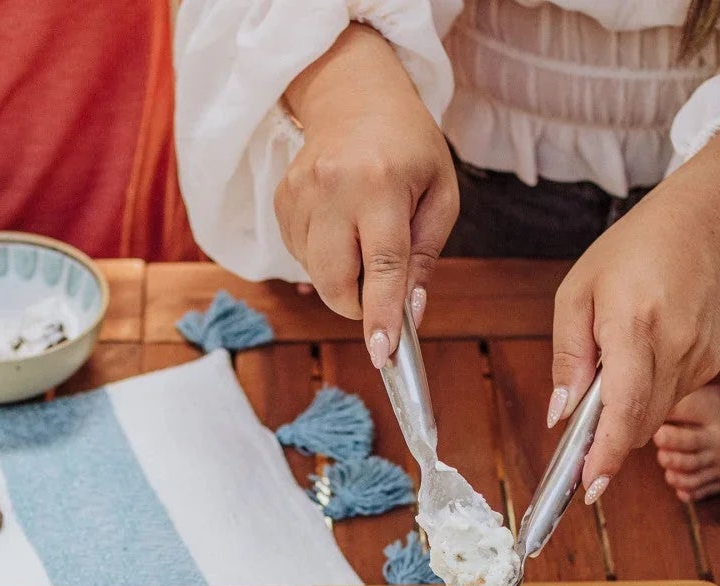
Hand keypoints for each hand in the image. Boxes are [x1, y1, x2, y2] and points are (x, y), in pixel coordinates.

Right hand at [278, 23, 457, 366]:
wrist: (353, 98)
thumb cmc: (407, 147)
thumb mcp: (439, 194)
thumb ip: (425, 257)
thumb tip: (411, 314)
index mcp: (382, 185)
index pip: (383, 265)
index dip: (382, 315)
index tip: (382, 354)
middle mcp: (334, 189)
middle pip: (336, 281)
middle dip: (359, 303)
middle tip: (381, 286)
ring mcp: (300, 195)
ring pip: (317, 275)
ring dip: (343, 275)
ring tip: (362, 232)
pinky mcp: (280, 202)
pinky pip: (301, 257)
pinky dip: (324, 257)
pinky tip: (340, 224)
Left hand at [554, 127, 719, 497]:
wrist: (704, 225)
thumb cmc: (633, 251)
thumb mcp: (578, 293)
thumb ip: (567, 357)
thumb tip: (560, 414)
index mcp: (634, 326)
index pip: (623, 408)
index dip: (606, 454)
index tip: (589, 486)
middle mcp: (673, 348)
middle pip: (638, 425)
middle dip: (608, 442)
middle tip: (581, 443)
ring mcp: (698, 359)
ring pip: (654, 417)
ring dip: (627, 417)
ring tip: (610, 377)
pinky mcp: (710, 364)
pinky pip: (670, 399)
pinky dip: (647, 397)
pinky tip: (639, 362)